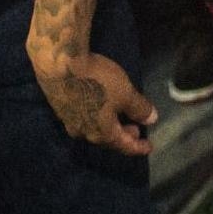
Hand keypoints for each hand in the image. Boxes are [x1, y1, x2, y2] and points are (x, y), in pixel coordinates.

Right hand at [31, 47, 156, 154]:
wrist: (60, 66)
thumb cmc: (98, 81)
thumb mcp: (125, 93)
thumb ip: (139, 108)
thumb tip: (151, 120)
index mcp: (102, 133)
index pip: (124, 145)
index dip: (138, 147)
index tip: (149, 147)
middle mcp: (83, 132)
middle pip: (107, 138)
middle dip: (123, 135)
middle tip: (136, 130)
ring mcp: (69, 121)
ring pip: (94, 129)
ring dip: (109, 126)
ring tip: (119, 118)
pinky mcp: (61, 107)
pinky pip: (84, 118)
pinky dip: (97, 116)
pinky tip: (99, 106)